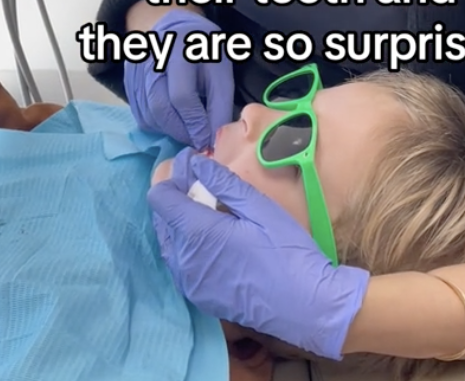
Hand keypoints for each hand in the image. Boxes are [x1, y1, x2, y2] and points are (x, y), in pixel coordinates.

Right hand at [124, 9, 233, 149]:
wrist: (175, 29)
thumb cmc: (204, 52)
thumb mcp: (220, 71)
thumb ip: (219, 104)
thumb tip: (212, 138)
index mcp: (180, 51)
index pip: (182, 96)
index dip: (195, 122)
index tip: (207, 140)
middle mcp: (151, 60)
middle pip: (160, 107)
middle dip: (181, 130)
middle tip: (197, 139)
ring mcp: (135, 71)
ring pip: (148, 115)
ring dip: (170, 130)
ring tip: (188, 129)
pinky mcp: (128, 82)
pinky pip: (141, 114)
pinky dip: (159, 125)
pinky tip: (173, 119)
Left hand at [148, 149, 370, 359]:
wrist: (302, 305)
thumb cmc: (285, 250)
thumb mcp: (259, 208)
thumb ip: (224, 183)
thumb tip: (196, 163)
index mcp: (197, 233)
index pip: (160, 199)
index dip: (173, 177)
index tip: (192, 164)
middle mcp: (183, 260)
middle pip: (162, 220)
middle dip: (176, 197)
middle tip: (203, 183)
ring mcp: (189, 283)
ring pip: (169, 243)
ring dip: (181, 223)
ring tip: (208, 209)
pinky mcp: (198, 298)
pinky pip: (180, 265)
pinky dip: (187, 246)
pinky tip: (212, 240)